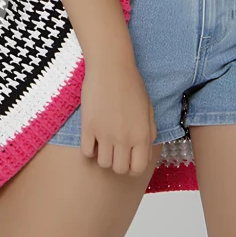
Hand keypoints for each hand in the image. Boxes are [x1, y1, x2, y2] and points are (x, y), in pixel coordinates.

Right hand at [79, 54, 156, 175]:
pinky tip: (92, 137)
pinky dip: (89, 149)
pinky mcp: (88, 127)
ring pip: (103, 163)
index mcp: (142, 134)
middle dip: (118, 163)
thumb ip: (149, 131)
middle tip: (115, 150)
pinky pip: (86, 152)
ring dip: (103, 156)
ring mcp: (105, 134)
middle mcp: (125, 138)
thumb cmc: (131, 84)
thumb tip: (145, 148)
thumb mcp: (148, 108)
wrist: (111, 67)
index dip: (133, 167)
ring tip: (103, 142)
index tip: (128, 160)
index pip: (138, 168)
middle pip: (119, 169)